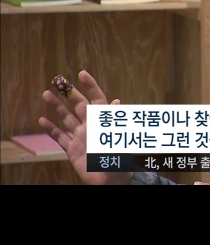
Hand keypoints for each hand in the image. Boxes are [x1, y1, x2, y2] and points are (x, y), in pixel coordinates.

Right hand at [39, 70, 132, 185]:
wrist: (112, 180)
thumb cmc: (122, 159)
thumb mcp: (122, 137)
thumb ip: (117, 120)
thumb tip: (117, 101)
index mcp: (104, 121)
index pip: (97, 99)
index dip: (91, 86)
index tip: (82, 74)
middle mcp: (91, 126)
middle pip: (79, 105)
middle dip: (69, 93)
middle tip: (58, 80)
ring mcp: (81, 137)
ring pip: (67, 118)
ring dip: (57, 107)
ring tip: (46, 94)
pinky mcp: (73, 150)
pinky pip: (60, 137)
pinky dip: (51, 129)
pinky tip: (42, 120)